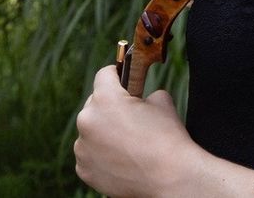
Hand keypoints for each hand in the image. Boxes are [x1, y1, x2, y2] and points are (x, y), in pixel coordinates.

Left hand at [74, 64, 194, 196]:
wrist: (170, 178)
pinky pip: (89, 154)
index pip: (104, 75)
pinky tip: (122, 159)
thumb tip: (141, 98)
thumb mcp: (162, 102)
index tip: (123, 79)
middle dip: (110, 107)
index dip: (117, 75)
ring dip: (104, 132)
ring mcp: (83, 147)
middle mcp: (87, 121)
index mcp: (106, 99)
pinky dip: (101, 155)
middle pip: (95, 104)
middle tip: (130, 117)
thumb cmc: (167, 139)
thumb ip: (146, 94)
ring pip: (91, 131)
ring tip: (128, 143)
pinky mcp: (84, 169)